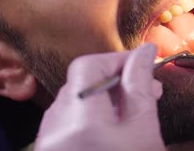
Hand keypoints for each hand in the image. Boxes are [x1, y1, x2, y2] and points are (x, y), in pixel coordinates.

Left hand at [35, 43, 165, 150]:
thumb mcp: (145, 132)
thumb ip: (141, 88)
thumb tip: (144, 52)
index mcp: (81, 121)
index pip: (88, 66)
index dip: (117, 60)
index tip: (142, 64)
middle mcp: (54, 130)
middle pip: (78, 83)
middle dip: (112, 80)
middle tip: (145, 89)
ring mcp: (47, 142)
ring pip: (72, 103)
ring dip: (101, 99)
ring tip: (130, 111)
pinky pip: (65, 124)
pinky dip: (88, 119)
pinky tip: (111, 129)